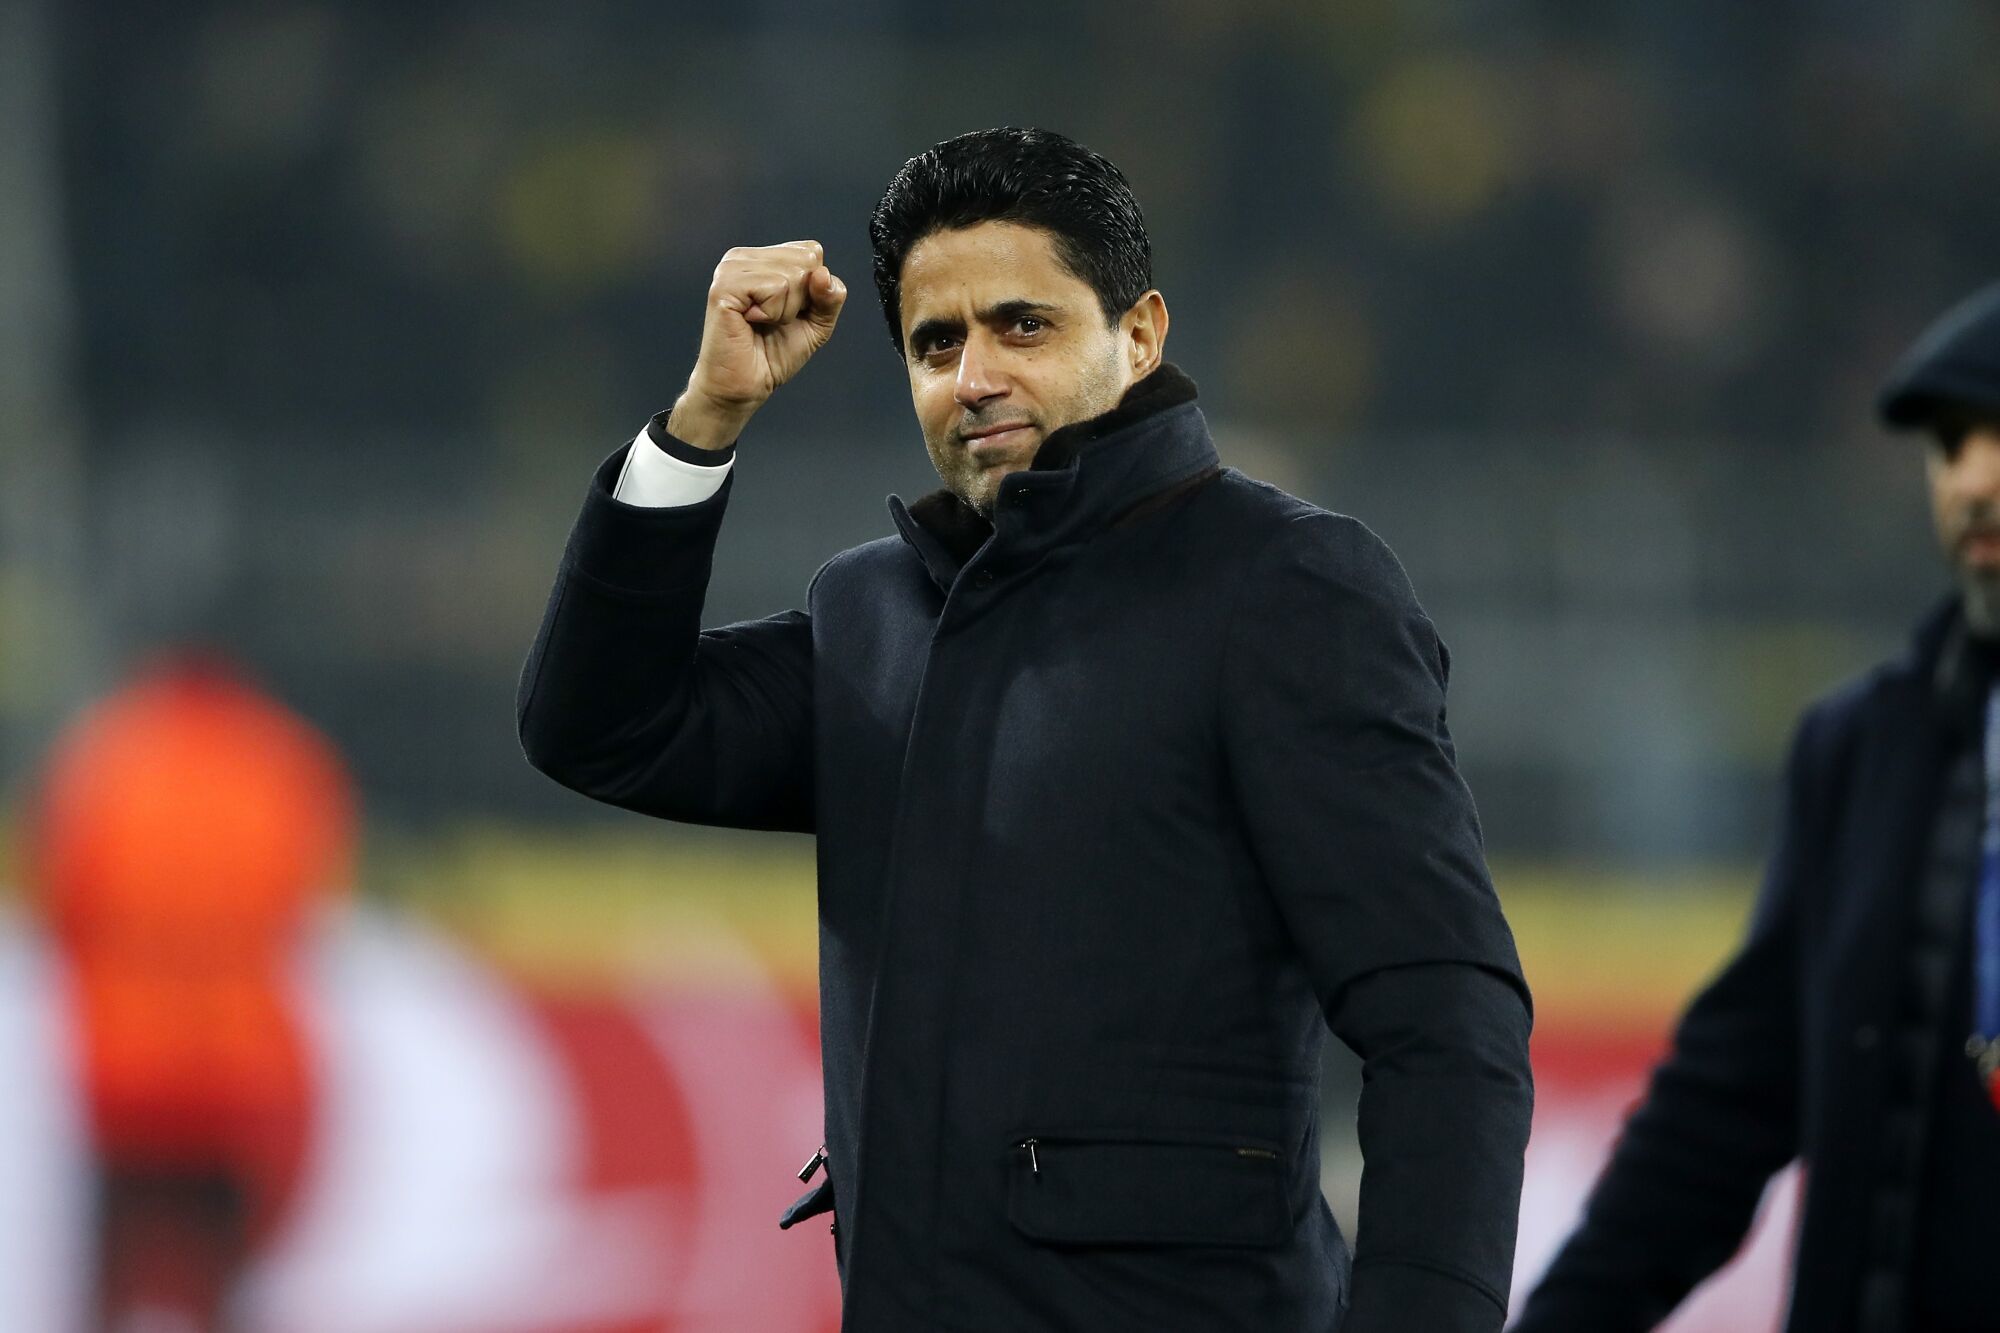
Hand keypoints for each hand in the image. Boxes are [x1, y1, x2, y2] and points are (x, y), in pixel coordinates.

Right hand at [668, 240, 847, 449]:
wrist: (745, 386)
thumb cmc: (773, 355)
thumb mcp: (817, 323)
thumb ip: (830, 296)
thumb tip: (823, 274)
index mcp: (762, 258)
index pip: (811, 251)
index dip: (813, 289)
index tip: (789, 312)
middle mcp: (744, 257)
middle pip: (806, 260)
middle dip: (801, 300)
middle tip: (773, 321)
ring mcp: (731, 268)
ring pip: (792, 274)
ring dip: (786, 310)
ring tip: (762, 323)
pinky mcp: (725, 286)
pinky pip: (775, 287)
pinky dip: (773, 313)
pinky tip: (751, 322)